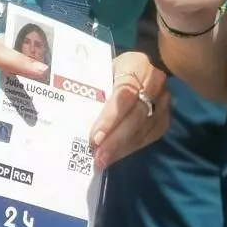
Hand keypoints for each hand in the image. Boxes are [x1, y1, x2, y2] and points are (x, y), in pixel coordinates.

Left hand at [89, 53, 169, 169]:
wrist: (135, 68)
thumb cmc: (110, 69)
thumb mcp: (100, 69)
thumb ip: (88, 85)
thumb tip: (62, 103)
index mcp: (137, 64)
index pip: (124, 94)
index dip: (110, 118)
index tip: (95, 137)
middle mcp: (155, 82)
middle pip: (136, 115)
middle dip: (115, 139)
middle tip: (98, 157)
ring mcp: (163, 101)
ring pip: (143, 129)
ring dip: (121, 148)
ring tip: (102, 161)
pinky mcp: (164, 117)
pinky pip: (148, 137)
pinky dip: (129, 148)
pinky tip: (114, 156)